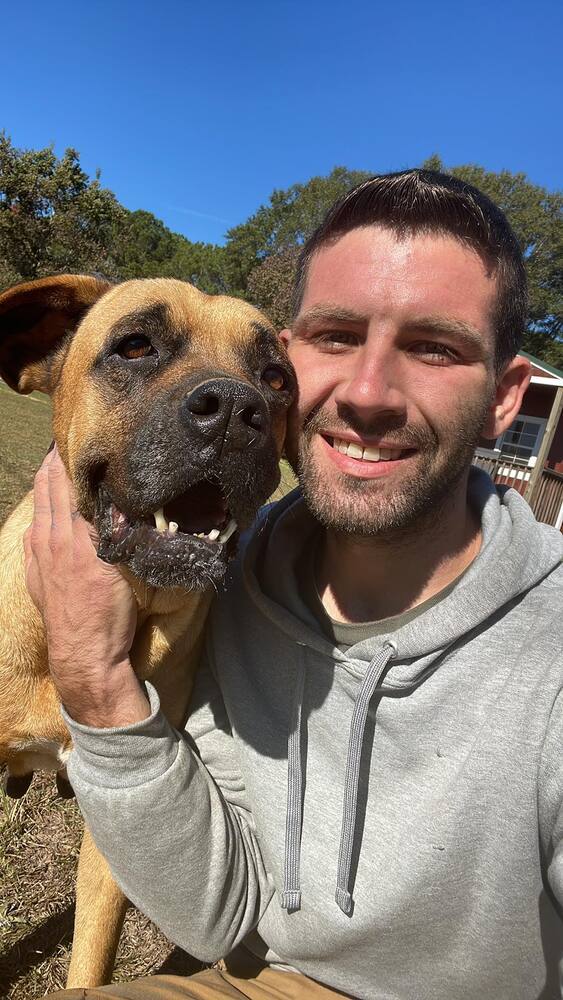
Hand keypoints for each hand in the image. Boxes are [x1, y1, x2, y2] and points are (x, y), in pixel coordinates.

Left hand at [24, 445, 149, 726]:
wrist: (84, 656)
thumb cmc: (108, 614)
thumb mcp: (120, 568)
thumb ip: (115, 531)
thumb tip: (117, 499)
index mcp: (72, 535)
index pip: (67, 484)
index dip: (69, 458)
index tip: (76, 436)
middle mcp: (51, 541)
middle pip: (49, 491)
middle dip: (55, 464)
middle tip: (64, 441)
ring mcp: (39, 558)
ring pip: (39, 510)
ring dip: (45, 486)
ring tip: (53, 466)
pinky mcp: (35, 575)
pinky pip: (32, 535)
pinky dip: (38, 515)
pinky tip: (42, 513)